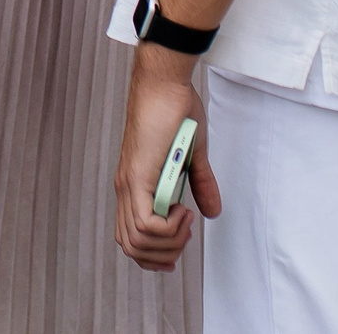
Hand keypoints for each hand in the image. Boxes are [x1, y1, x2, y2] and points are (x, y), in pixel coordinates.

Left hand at [115, 44, 218, 269]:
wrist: (163, 84)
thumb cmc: (174, 111)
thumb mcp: (192, 155)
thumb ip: (200, 184)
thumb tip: (212, 211)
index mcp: (134, 186)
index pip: (130, 236)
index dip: (152, 253)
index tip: (179, 245)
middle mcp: (126, 188)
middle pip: (131, 246)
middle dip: (162, 254)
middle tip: (186, 236)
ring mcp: (129, 184)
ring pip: (136, 241)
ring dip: (168, 242)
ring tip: (187, 220)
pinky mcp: (137, 176)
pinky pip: (145, 223)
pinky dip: (169, 227)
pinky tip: (184, 209)